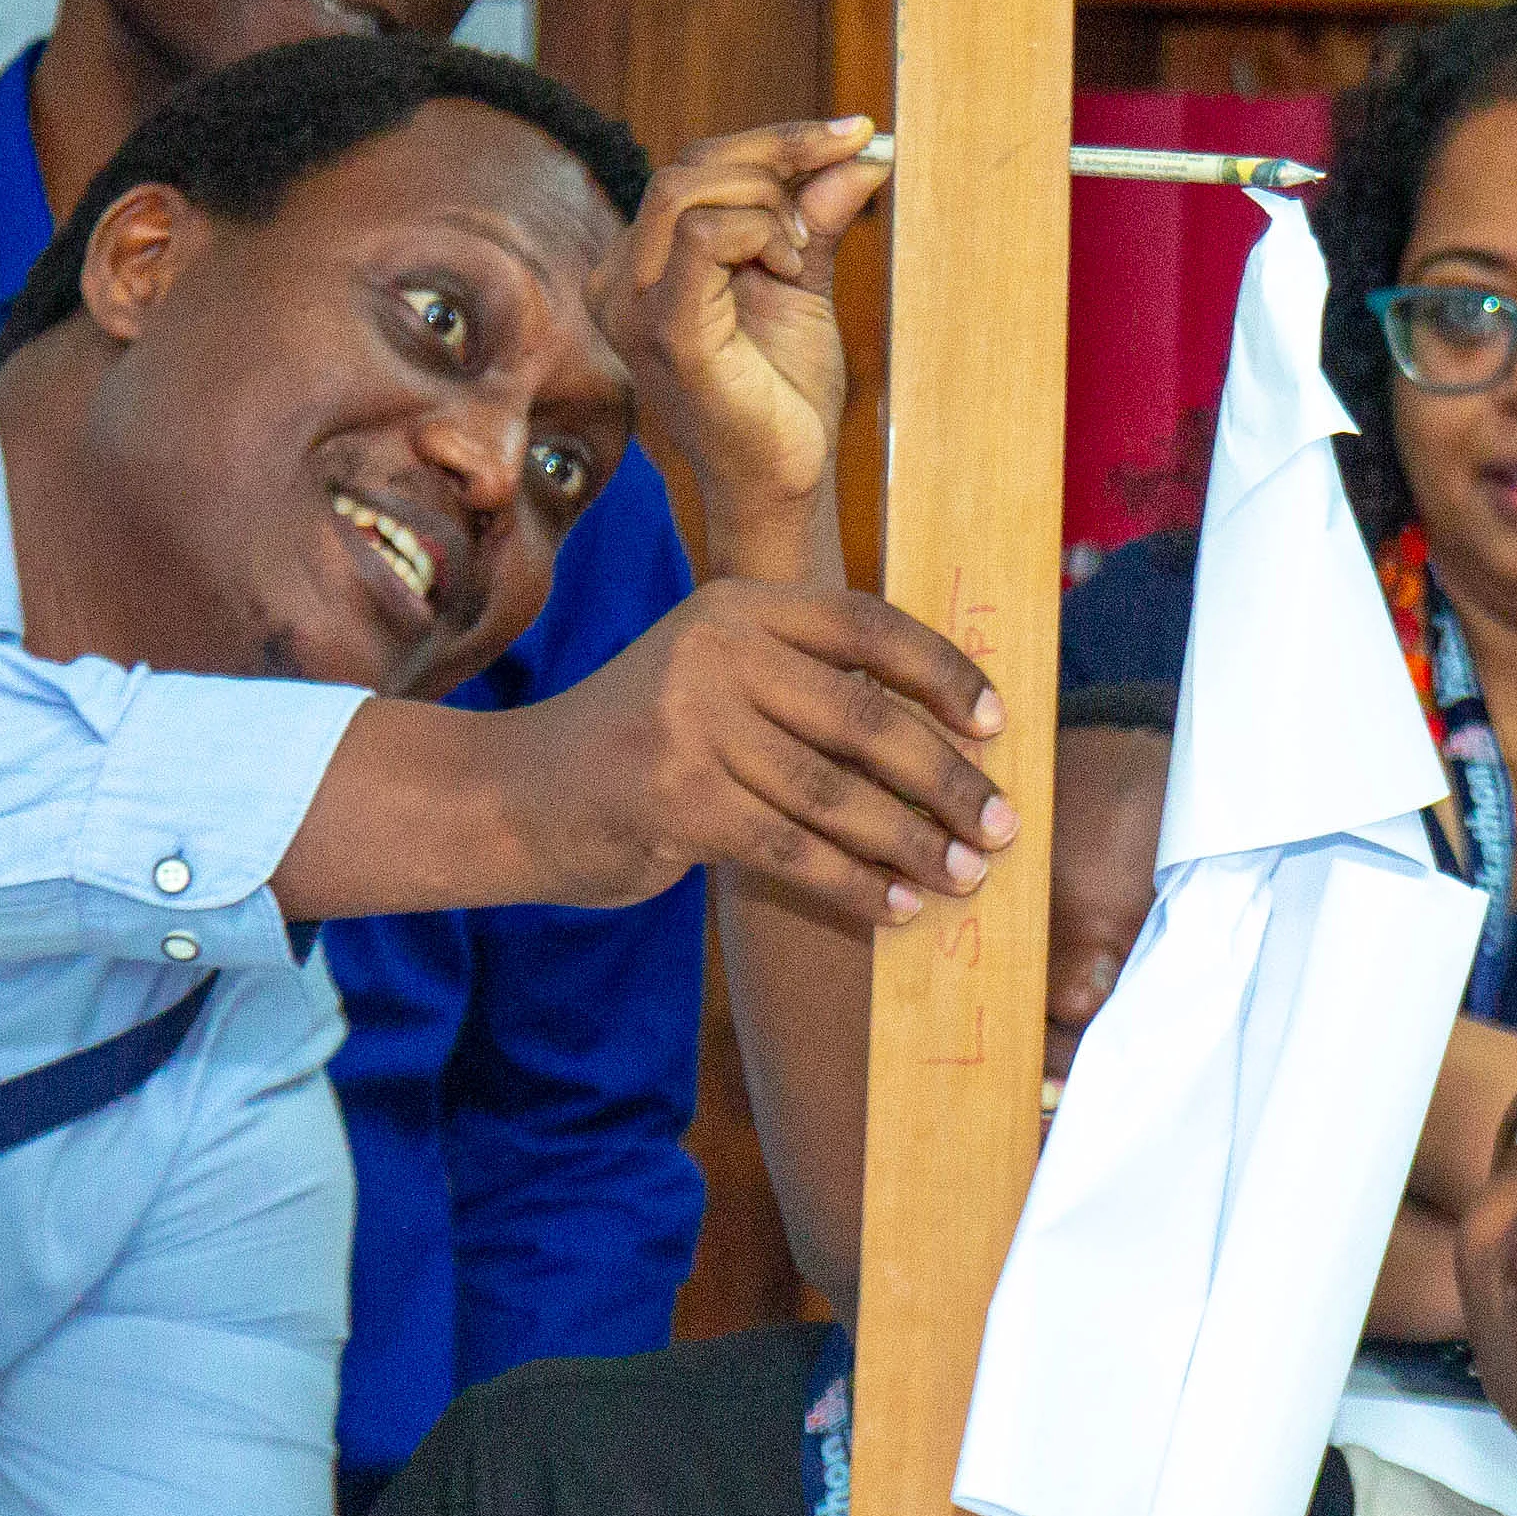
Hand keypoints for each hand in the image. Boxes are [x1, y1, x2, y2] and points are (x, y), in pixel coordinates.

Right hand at [509, 579, 1010, 927]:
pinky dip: (855, 884)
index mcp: (738, 609)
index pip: (867, 626)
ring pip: (836, 794)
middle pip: (866, 718)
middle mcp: (717, 652)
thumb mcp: (714, 683)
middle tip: (1000, 827)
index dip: (942, 673)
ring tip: (964, 875)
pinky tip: (896, 906)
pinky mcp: (677, 800)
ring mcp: (692, 724)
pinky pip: (795, 850)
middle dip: (946, 780)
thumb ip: (803, 691)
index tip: (997, 723)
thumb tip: (944, 746)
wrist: (515, 796)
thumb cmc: (642, 747)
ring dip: (912, 843)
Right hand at [605, 118, 887, 555]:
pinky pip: (702, 236)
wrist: (785, 483)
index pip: (693, 169)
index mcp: (641, 265)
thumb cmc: (783, 395)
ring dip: (770, 200)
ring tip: (805, 254)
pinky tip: (791, 270)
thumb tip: (863, 149)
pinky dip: (760, 233)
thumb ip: (816, 216)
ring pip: (687, 188)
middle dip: (779, 150)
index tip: (854, 132)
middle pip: (687, 165)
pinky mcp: (666, 330)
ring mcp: (633, 306)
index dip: (774, 141)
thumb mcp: (802, 283)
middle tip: (851, 158)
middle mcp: (620, 280)